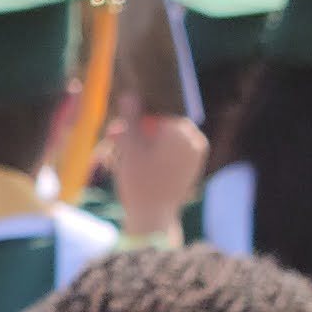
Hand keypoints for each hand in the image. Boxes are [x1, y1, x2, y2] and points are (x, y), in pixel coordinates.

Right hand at [105, 110, 209, 245]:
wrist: (153, 218)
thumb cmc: (139, 182)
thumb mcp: (130, 147)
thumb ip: (131, 117)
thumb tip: (130, 93)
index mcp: (181, 130)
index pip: (159, 109)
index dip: (138, 113)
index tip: (121, 121)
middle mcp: (194, 139)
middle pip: (163, 124)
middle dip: (140, 129)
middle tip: (115, 138)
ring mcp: (196, 155)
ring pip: (167, 138)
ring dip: (146, 141)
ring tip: (124, 152)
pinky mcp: (192, 168)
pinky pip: (173, 152)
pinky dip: (157, 153)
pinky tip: (140, 162)